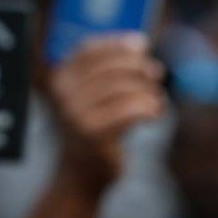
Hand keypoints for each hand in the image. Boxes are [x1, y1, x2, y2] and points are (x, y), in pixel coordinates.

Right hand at [50, 34, 164, 191]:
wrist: (80, 175)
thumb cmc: (95, 130)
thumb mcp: (94, 95)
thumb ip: (110, 69)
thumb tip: (140, 42)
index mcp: (60, 78)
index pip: (90, 49)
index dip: (118, 43)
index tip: (142, 44)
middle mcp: (63, 93)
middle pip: (112, 66)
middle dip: (140, 66)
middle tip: (156, 74)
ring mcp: (76, 113)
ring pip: (125, 87)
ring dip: (149, 90)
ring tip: (157, 100)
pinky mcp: (94, 133)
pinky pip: (132, 109)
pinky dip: (150, 108)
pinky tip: (156, 113)